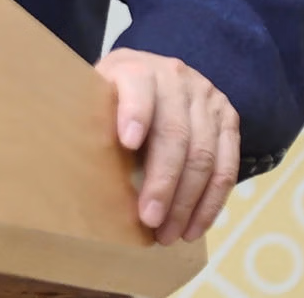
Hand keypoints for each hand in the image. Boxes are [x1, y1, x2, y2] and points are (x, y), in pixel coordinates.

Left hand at [95, 47, 239, 244]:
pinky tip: (193, 226)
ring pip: (204, 156)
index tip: (127, 142)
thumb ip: (92, 121)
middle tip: (150, 219)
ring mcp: (207, 98)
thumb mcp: (97, 95)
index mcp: (136, 68)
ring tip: (169, 234)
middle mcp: (176, 78)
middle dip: (164, 182)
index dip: (135, 114)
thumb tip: (74, 169)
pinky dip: (210, 203)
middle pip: (175, 134)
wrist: (153, 73)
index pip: (138, 88)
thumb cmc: (113, 95)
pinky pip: (227, 168)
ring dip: (188, 202)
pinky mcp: (229, 120)